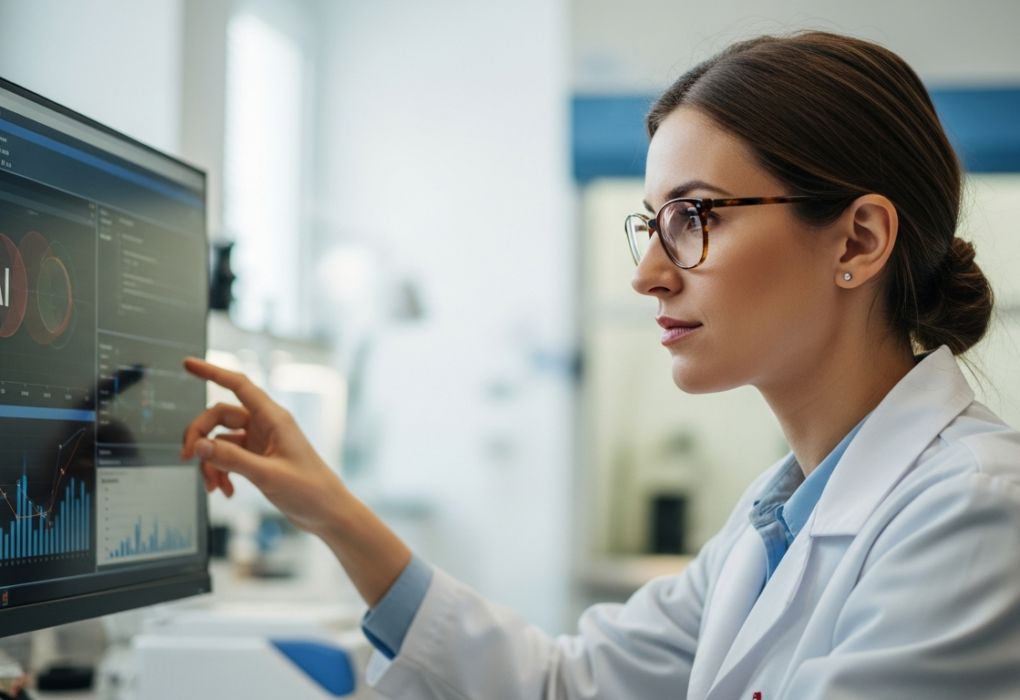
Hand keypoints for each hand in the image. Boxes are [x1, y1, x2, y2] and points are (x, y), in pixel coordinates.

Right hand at [179, 357, 410, 604]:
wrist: (328, 513)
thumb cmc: (310, 491)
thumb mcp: (267, 475)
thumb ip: (231, 459)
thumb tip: (199, 446)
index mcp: (273, 418)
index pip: (238, 385)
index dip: (212, 371)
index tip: (188, 364)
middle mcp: (266, 425)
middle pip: (220, 415)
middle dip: (200, 436)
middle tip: (187, 458)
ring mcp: (262, 442)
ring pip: (221, 440)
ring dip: (210, 462)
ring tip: (212, 487)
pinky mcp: (259, 459)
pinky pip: (229, 457)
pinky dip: (221, 472)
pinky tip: (225, 491)